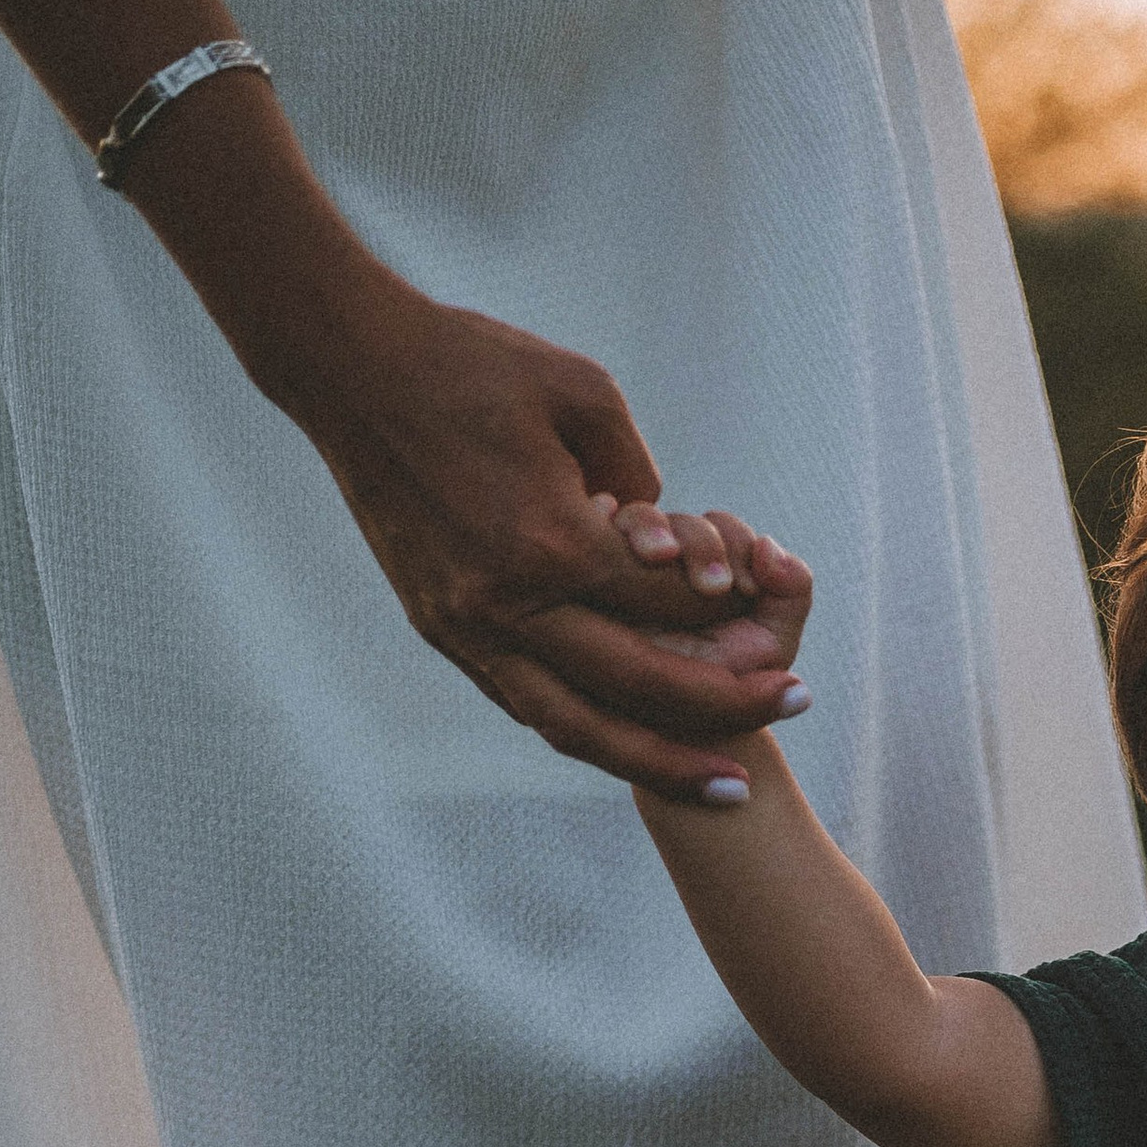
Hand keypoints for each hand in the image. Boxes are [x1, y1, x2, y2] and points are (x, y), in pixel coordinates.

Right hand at [278, 279, 807, 797]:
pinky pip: (529, 707)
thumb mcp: (583, 393)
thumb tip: (669, 545)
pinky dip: (591, 734)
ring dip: (658, 764)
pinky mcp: (444, 633)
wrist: (349, 369)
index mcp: (552, 541)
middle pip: (640, 686)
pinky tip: (638, 747)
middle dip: (726, 706)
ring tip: (726, 784)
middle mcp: (509, 604)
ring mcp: (469, 629)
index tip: (787, 619)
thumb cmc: (473, 362)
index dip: (738, 614)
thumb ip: (642, 474)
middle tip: (796, 706)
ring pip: (578, 728)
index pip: (670, 604)